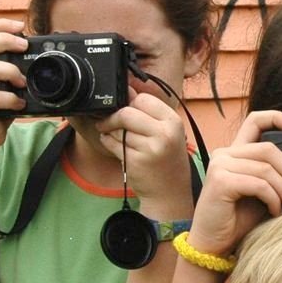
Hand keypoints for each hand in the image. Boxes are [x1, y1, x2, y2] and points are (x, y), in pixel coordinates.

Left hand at [96, 88, 191, 211]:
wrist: (170, 192)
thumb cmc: (166, 160)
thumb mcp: (167, 133)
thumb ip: (149, 113)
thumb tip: (127, 89)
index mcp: (173, 121)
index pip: (143, 99)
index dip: (130, 104)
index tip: (124, 110)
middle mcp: (164, 133)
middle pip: (127, 113)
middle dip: (114, 117)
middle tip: (109, 124)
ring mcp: (150, 148)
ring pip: (117, 129)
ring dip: (110, 132)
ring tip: (118, 139)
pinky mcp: (135, 161)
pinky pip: (112, 143)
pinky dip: (108, 143)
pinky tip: (116, 148)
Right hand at [187, 111, 281, 255]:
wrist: (213, 244)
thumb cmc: (236, 220)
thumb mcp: (262, 194)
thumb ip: (274, 178)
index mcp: (235, 153)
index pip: (254, 121)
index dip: (276, 118)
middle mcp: (225, 154)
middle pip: (269, 149)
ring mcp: (220, 165)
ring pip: (266, 169)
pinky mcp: (220, 181)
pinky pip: (259, 184)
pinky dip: (273, 199)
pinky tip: (275, 211)